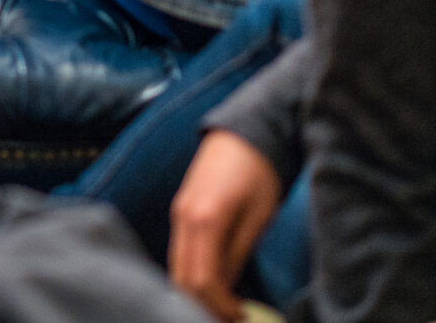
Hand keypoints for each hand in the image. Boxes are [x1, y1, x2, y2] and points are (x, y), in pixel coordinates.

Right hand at [169, 130, 284, 322]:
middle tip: (229, 318)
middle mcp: (183, 217)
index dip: (220, 306)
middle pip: (181, 278)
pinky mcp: (181, 210)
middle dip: (203, 305)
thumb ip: (237, 254)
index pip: (202, 280)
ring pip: (176, 266)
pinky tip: (214, 282)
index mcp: (204, 219)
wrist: (245, 131)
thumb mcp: (258, 217)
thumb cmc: (259, 171)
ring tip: (223, 305)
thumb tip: (227, 290)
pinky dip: (192, 274)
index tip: (240, 317)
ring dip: (196, 291)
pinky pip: (180, 252)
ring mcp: (178, 213)